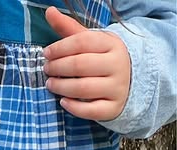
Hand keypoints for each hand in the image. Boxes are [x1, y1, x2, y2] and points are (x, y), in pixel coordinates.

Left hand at [43, 6, 130, 121]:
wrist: (130, 82)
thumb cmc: (102, 60)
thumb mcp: (90, 43)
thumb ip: (69, 29)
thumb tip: (49, 11)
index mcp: (112, 44)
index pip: (82, 42)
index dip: (60, 47)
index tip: (46, 53)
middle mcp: (117, 65)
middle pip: (80, 65)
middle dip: (58, 67)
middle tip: (46, 69)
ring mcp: (117, 88)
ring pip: (83, 88)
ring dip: (61, 87)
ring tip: (50, 84)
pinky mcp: (113, 108)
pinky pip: (90, 110)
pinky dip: (73, 107)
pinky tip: (62, 102)